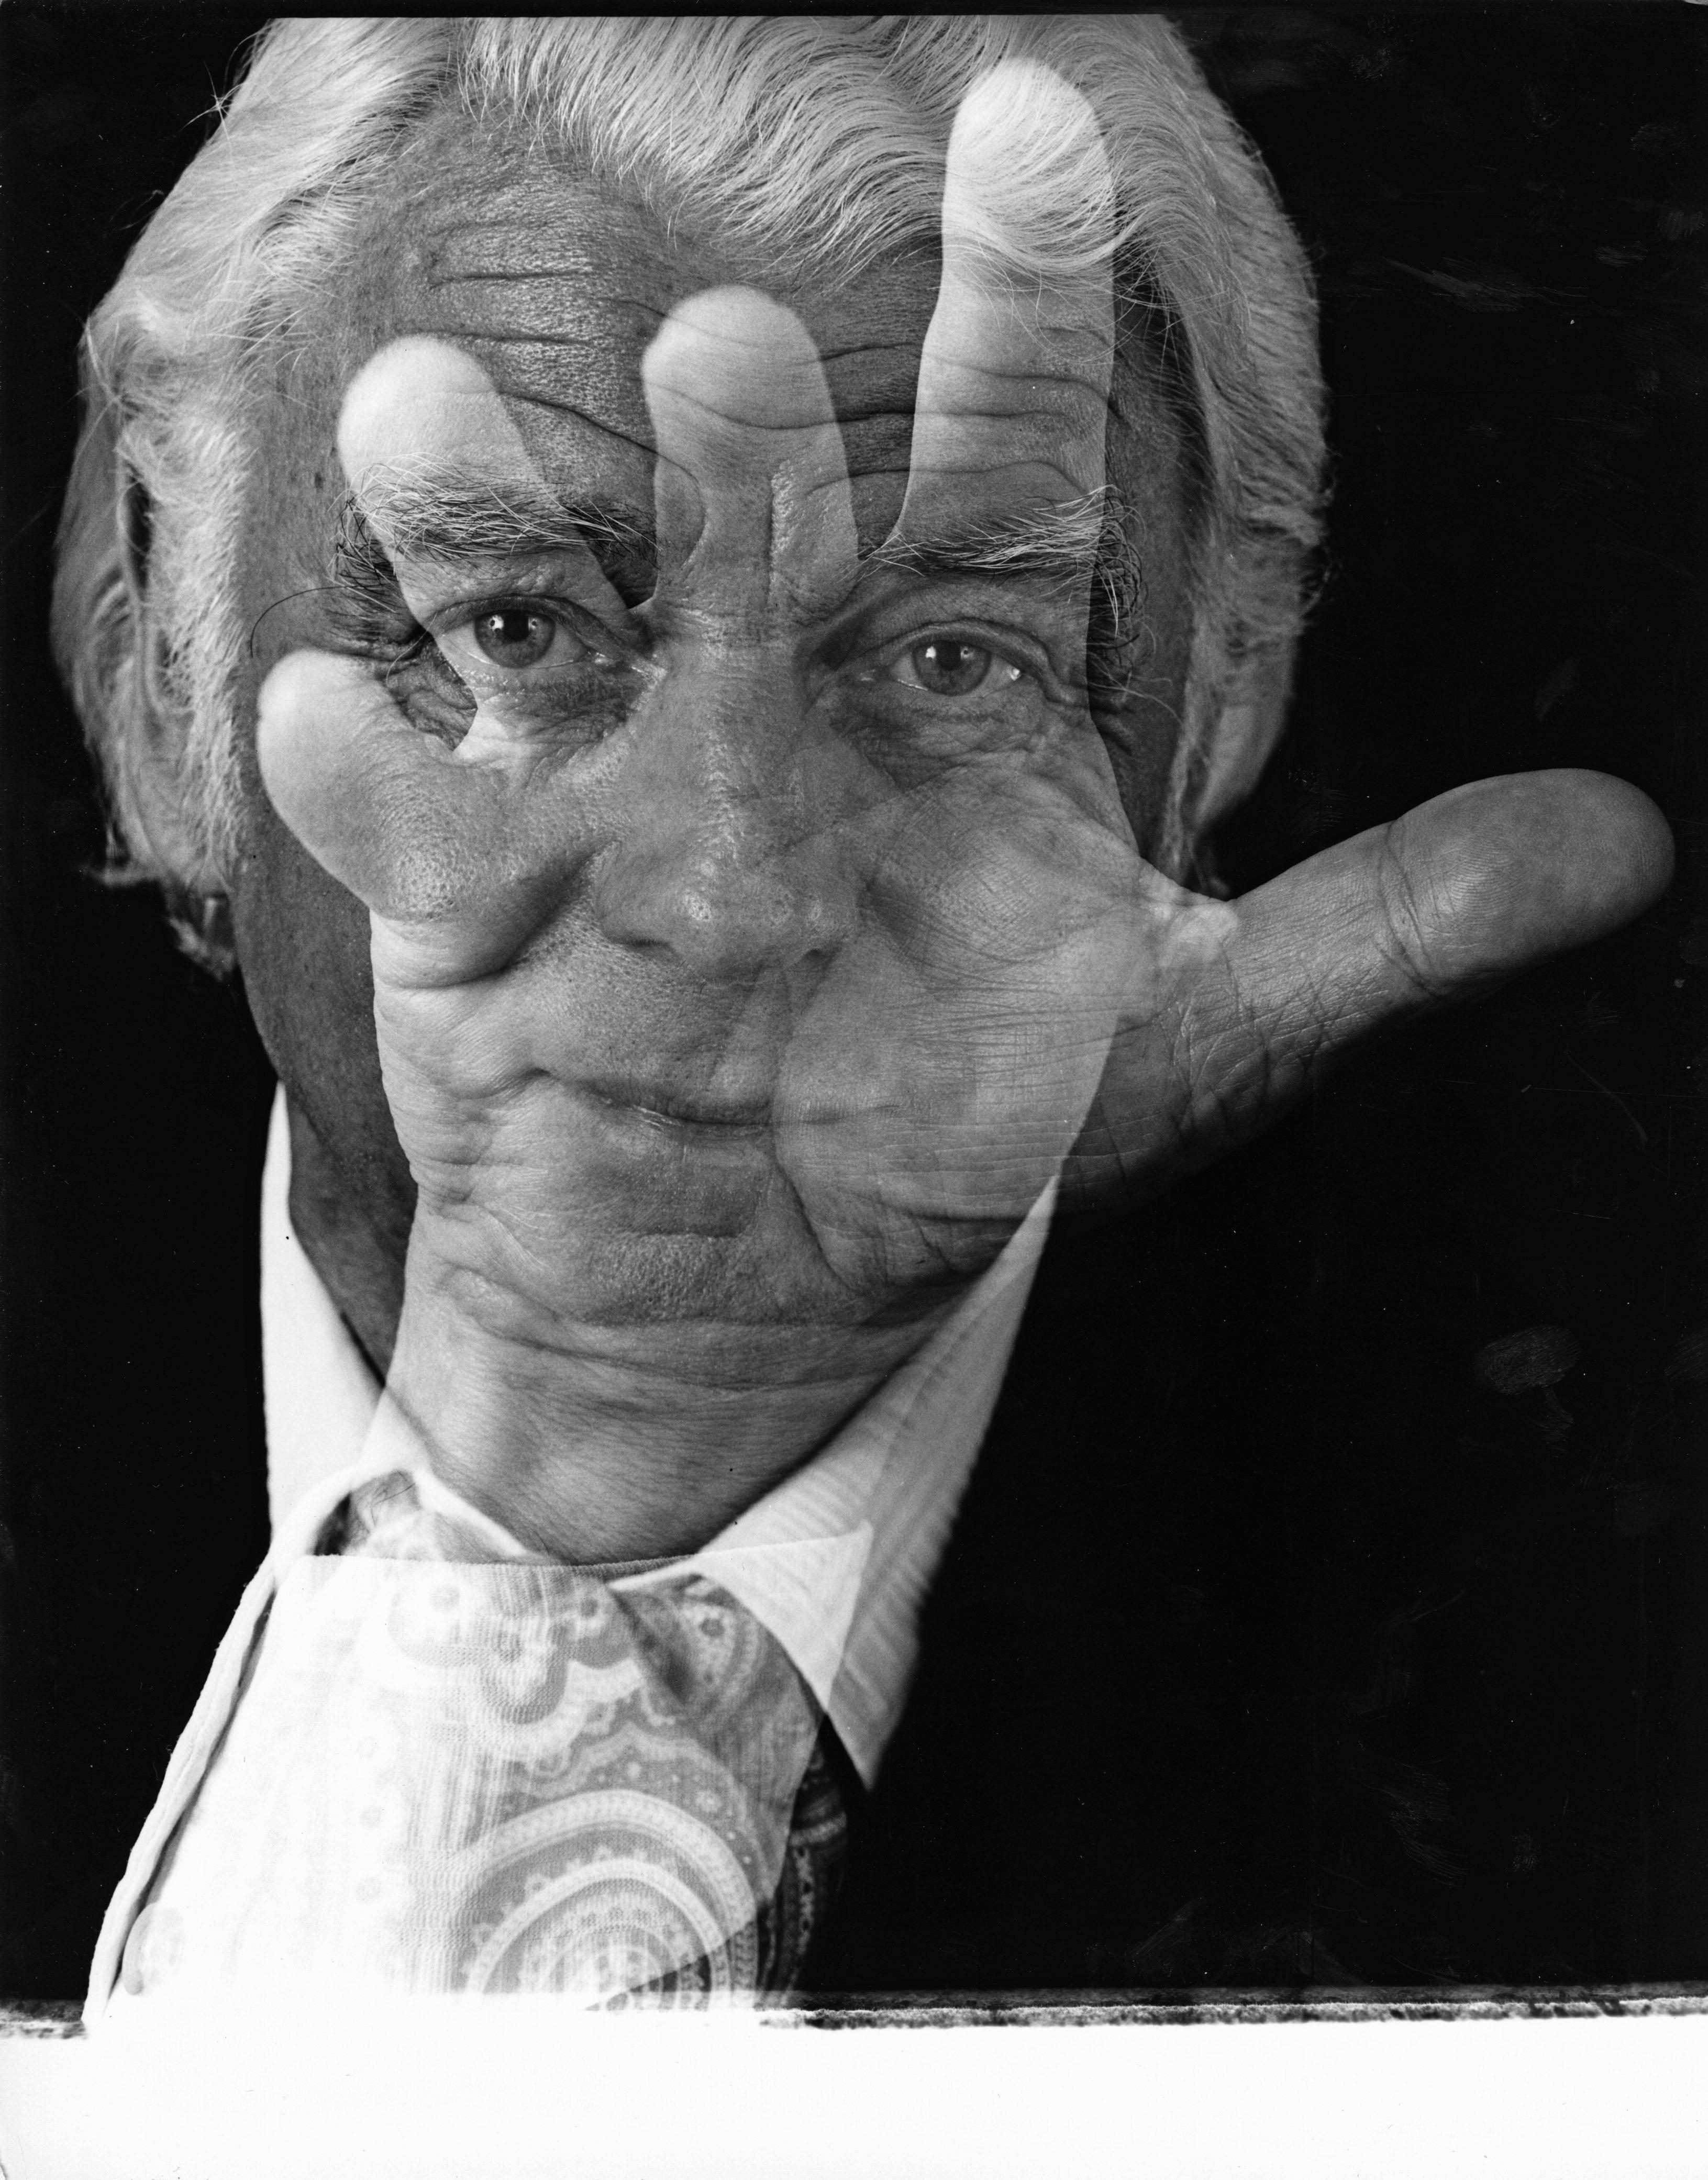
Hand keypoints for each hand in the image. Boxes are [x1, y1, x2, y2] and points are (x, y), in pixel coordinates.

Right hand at [254, 61, 1669, 1551]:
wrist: (742, 1296)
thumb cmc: (950, 1146)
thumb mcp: (1184, 1040)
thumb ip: (1382, 928)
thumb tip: (1627, 845)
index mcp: (955, 708)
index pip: (1008, 474)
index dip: (1032, 314)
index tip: (1037, 135)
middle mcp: (782, 712)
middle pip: (767, 536)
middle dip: (750, 442)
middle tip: (734, 347)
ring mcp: (618, 802)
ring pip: (549, 630)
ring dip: (489, 529)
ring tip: (426, 422)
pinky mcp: (480, 919)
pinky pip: (420, 830)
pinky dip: (373, 776)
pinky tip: (352, 717)